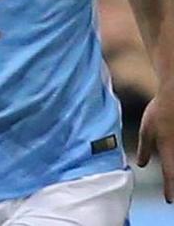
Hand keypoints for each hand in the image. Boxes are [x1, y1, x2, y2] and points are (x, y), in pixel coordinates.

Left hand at [136, 85, 173, 202]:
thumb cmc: (159, 111)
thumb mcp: (146, 130)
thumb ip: (144, 149)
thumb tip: (141, 165)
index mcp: (168, 148)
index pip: (170, 174)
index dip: (169, 189)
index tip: (168, 200)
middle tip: (170, 192)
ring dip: (172, 168)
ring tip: (168, 175)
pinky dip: (172, 157)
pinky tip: (168, 156)